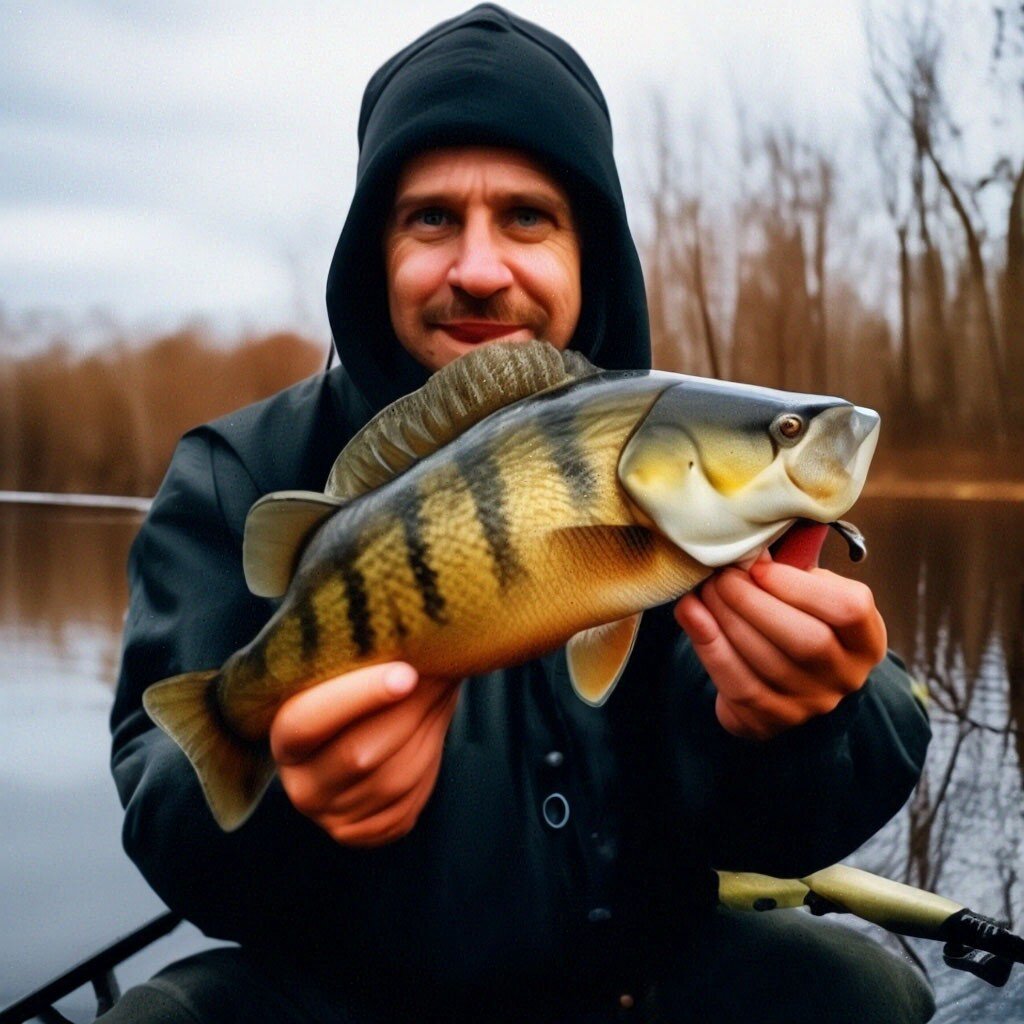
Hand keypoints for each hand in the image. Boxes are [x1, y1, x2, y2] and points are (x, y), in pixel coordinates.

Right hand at [269, 663, 461, 846]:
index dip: (358, 697)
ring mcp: (330, 816)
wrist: (349, 735)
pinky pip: (408, 804)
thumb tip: (413, 634)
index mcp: (281, 738)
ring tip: (445, 689)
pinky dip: (430, 763)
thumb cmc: (346, 688)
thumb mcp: (338, 671)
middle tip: (443, 671)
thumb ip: (362, 657)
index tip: (407, 672)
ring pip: (394, 779)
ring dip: (430, 731)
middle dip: (411, 710)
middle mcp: (300, 786)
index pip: (309, 721)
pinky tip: (433, 729)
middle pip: (359, 755)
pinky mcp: (362, 833)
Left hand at [674, 533, 886, 740]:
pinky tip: (690, 614)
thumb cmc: (796, 619)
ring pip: (767, 663)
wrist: (785, 682)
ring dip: (726, 619)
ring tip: (703, 589)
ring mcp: (810, 703)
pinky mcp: (771, 720)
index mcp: (865, 638)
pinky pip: (737, 684)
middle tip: (722, 577)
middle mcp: (845, 676)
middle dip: (754, 602)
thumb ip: (791, 568)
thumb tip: (749, 546)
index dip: (800, 586)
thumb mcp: (808, 592)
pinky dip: (708, 645)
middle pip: (806, 641)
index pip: (849, 610)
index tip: (759, 565)